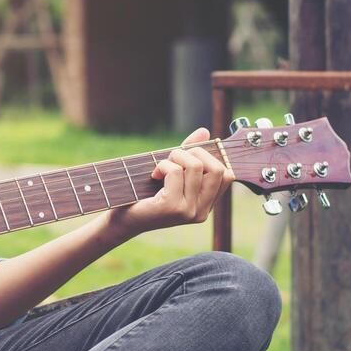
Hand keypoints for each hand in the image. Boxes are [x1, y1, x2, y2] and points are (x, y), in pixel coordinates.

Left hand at [105, 127, 235, 237]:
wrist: (122, 218)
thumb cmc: (145, 194)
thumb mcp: (171, 172)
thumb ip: (189, 154)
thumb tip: (204, 132)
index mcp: (206, 206)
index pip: (227, 175)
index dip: (210, 157)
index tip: (188, 156)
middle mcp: (201, 212)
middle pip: (217, 169)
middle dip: (195, 153)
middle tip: (173, 158)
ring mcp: (188, 211)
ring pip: (196, 166)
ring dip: (176, 156)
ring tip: (162, 165)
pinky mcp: (172, 207)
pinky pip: (176, 172)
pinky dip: (163, 165)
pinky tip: (154, 174)